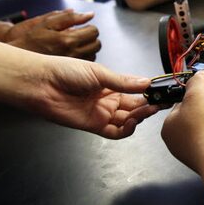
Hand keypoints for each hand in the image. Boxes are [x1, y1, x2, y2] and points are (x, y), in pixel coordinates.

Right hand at [5, 10, 100, 59]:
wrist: (18, 58)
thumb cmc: (31, 38)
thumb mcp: (47, 23)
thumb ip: (70, 17)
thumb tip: (90, 15)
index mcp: (67, 40)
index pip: (93, 32)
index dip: (89, 27)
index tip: (83, 27)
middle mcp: (72, 54)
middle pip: (96, 44)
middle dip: (91, 38)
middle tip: (81, 35)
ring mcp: (71, 65)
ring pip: (93, 55)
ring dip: (88, 48)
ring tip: (75, 44)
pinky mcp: (70, 72)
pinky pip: (85, 64)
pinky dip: (84, 57)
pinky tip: (73, 53)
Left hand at [29, 56, 160, 138]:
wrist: (41, 84)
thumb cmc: (65, 72)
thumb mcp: (99, 73)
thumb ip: (123, 82)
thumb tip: (147, 82)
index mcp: (110, 84)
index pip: (135, 89)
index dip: (149, 91)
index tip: (163, 91)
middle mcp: (108, 99)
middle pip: (134, 106)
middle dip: (149, 105)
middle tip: (162, 102)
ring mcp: (102, 113)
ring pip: (128, 120)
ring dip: (141, 117)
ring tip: (150, 110)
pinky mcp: (94, 126)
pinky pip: (115, 132)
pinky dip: (127, 130)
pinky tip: (133, 123)